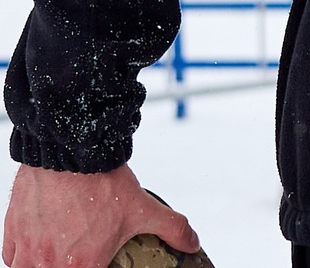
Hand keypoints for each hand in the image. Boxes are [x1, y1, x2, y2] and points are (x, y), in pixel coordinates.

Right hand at [2, 164, 197, 267]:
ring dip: (41, 265)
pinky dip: (21, 256)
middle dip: (67, 266)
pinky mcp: (13, 233)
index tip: (96, 264)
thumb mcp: (144, 208)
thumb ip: (172, 228)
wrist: (70, 152)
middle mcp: (49, 263)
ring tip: (58, 255)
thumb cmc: (103, 182)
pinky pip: (11, 257)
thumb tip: (192, 242)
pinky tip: (37, 247)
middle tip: (77, 257)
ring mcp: (27, 250)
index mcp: (81, 265)